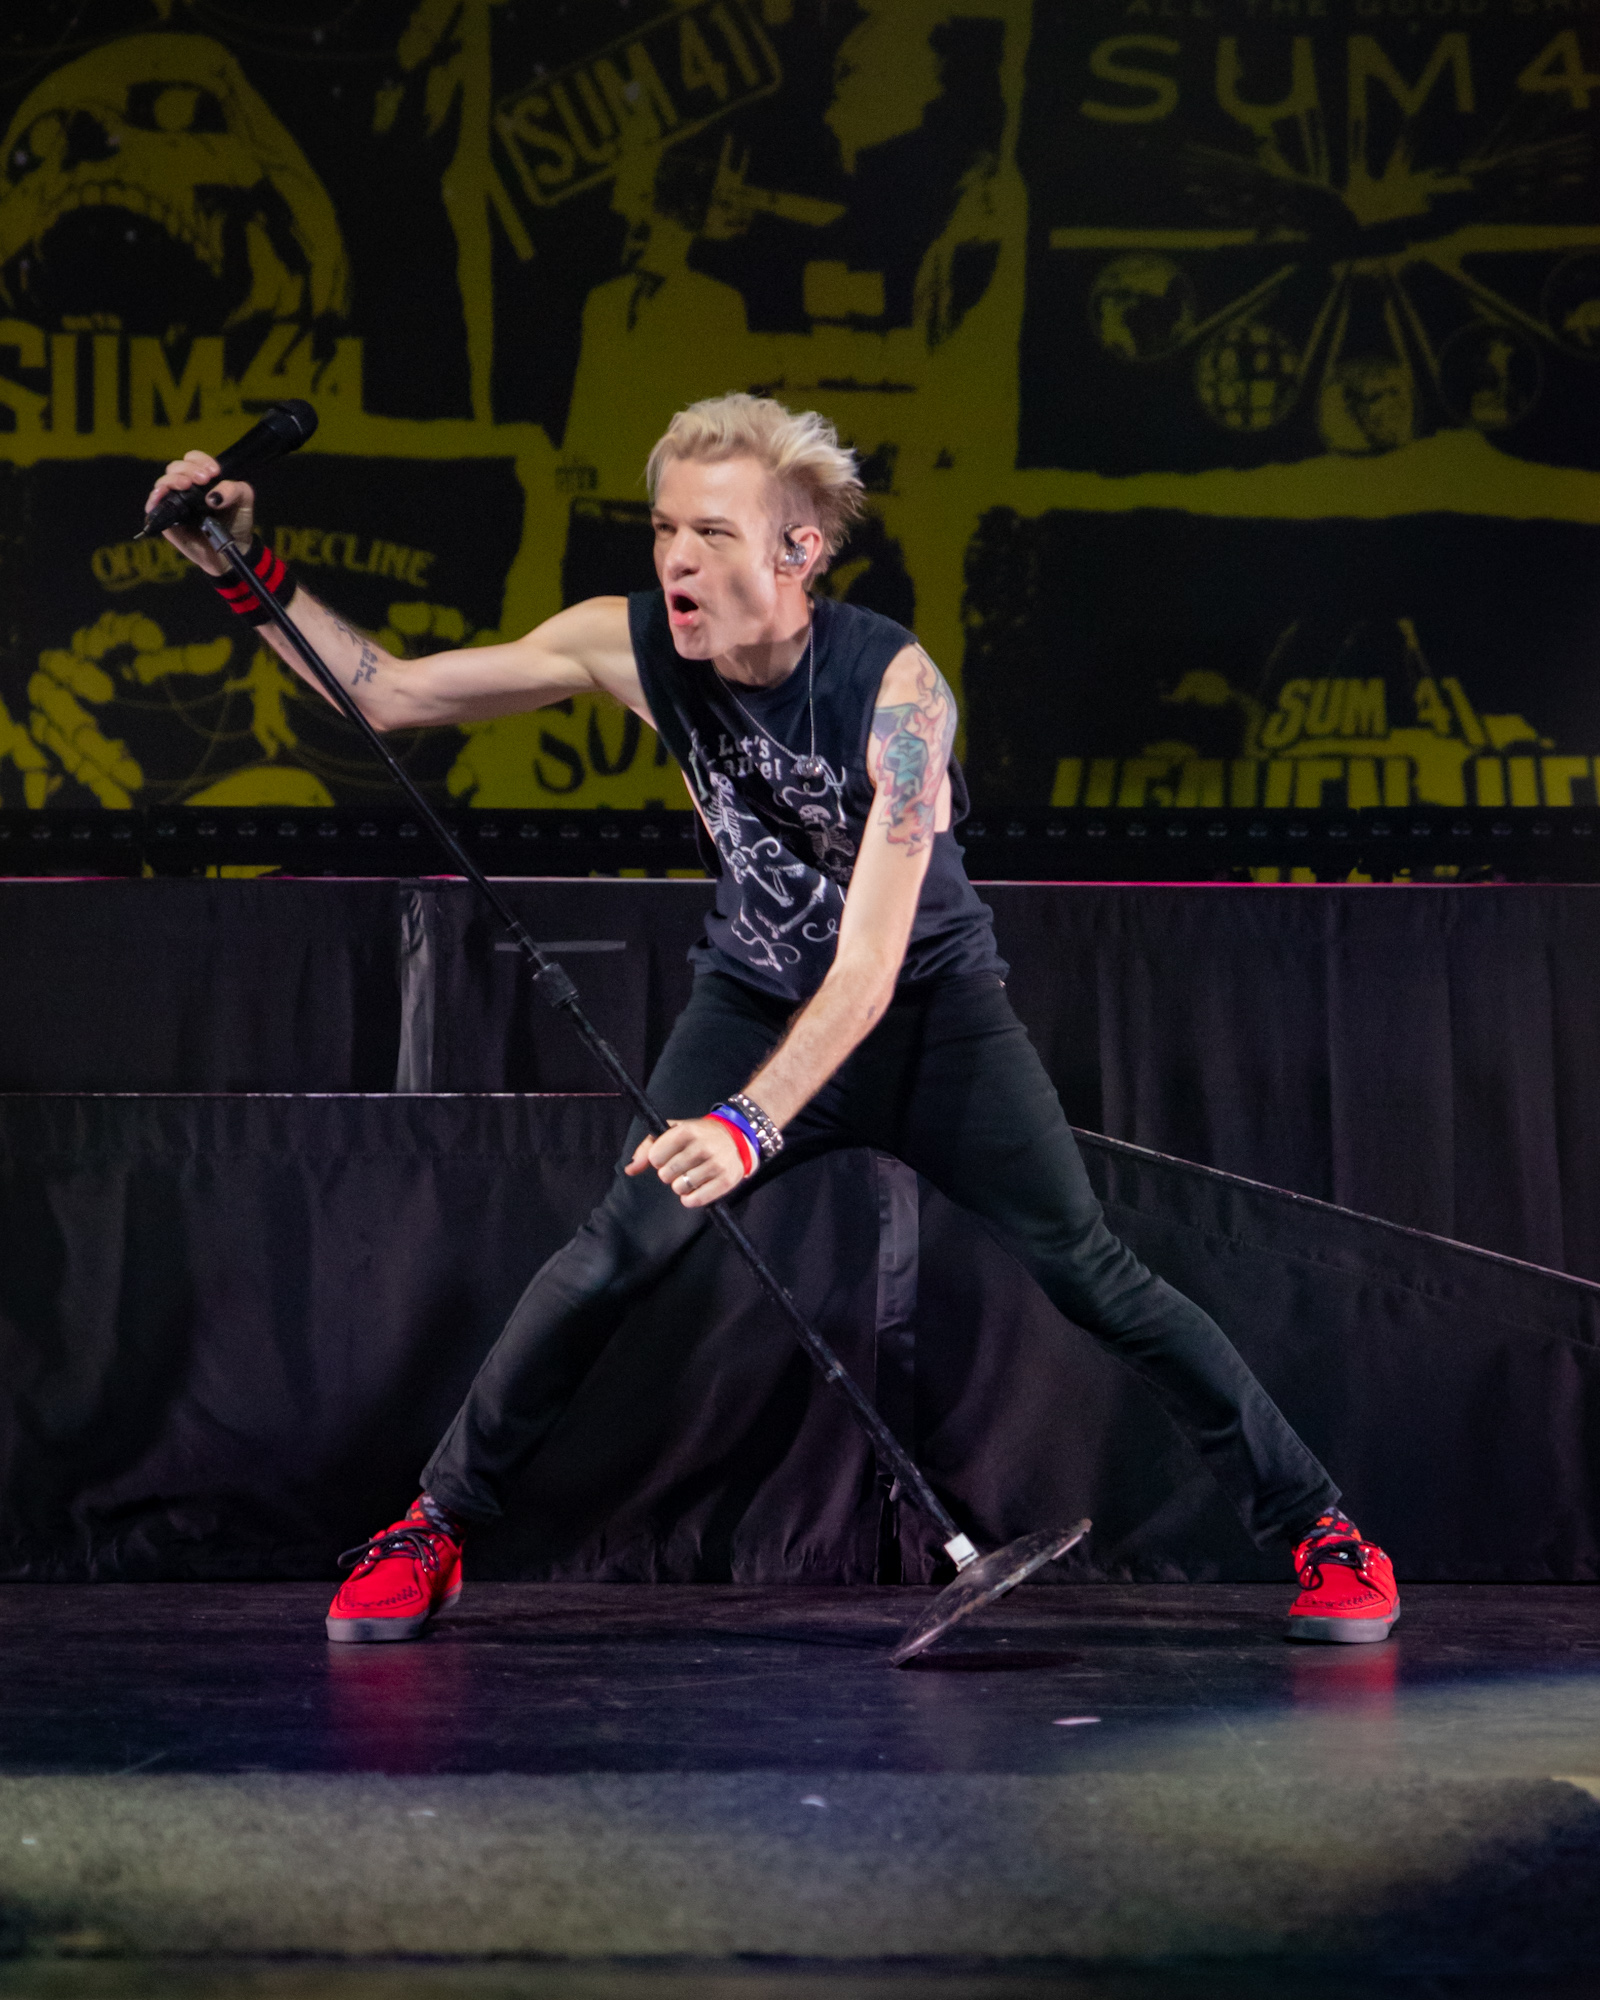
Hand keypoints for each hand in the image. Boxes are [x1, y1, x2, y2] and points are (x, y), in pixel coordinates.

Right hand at [144, 452, 256, 575]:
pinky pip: (153, 505)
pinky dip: (155, 497)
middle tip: (204, 479)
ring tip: (187, 485)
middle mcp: (186, 488)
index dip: (201, 461)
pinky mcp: (167, 520)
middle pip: (176, 467)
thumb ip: (234, 489)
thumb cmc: (237, 522)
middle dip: (189, 469)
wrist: (232, 549)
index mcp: (202, 479)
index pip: (193, 459)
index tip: (214, 471)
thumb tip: (212, 496)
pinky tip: (163, 494)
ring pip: (163, 482)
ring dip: (173, 479)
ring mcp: (175, 503)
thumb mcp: (244, 501)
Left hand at [624, 1116, 750, 1208]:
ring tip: (690, 1176)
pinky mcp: (726, 1180)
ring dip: (680, 1186)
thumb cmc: (698, 1135)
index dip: (658, 1159)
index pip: (655, 1156)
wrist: (737, 1137)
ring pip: (680, 1188)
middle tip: (680, 1167)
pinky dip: (690, 1199)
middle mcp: (702, 1146)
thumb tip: (630, 1169)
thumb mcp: (673, 1131)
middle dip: (668, 1174)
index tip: (667, 1156)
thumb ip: (648, 1147)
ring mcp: (716, 1163)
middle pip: (666, 1174)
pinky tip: (693, 1191)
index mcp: (686, 1131)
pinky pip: (697, 1199)